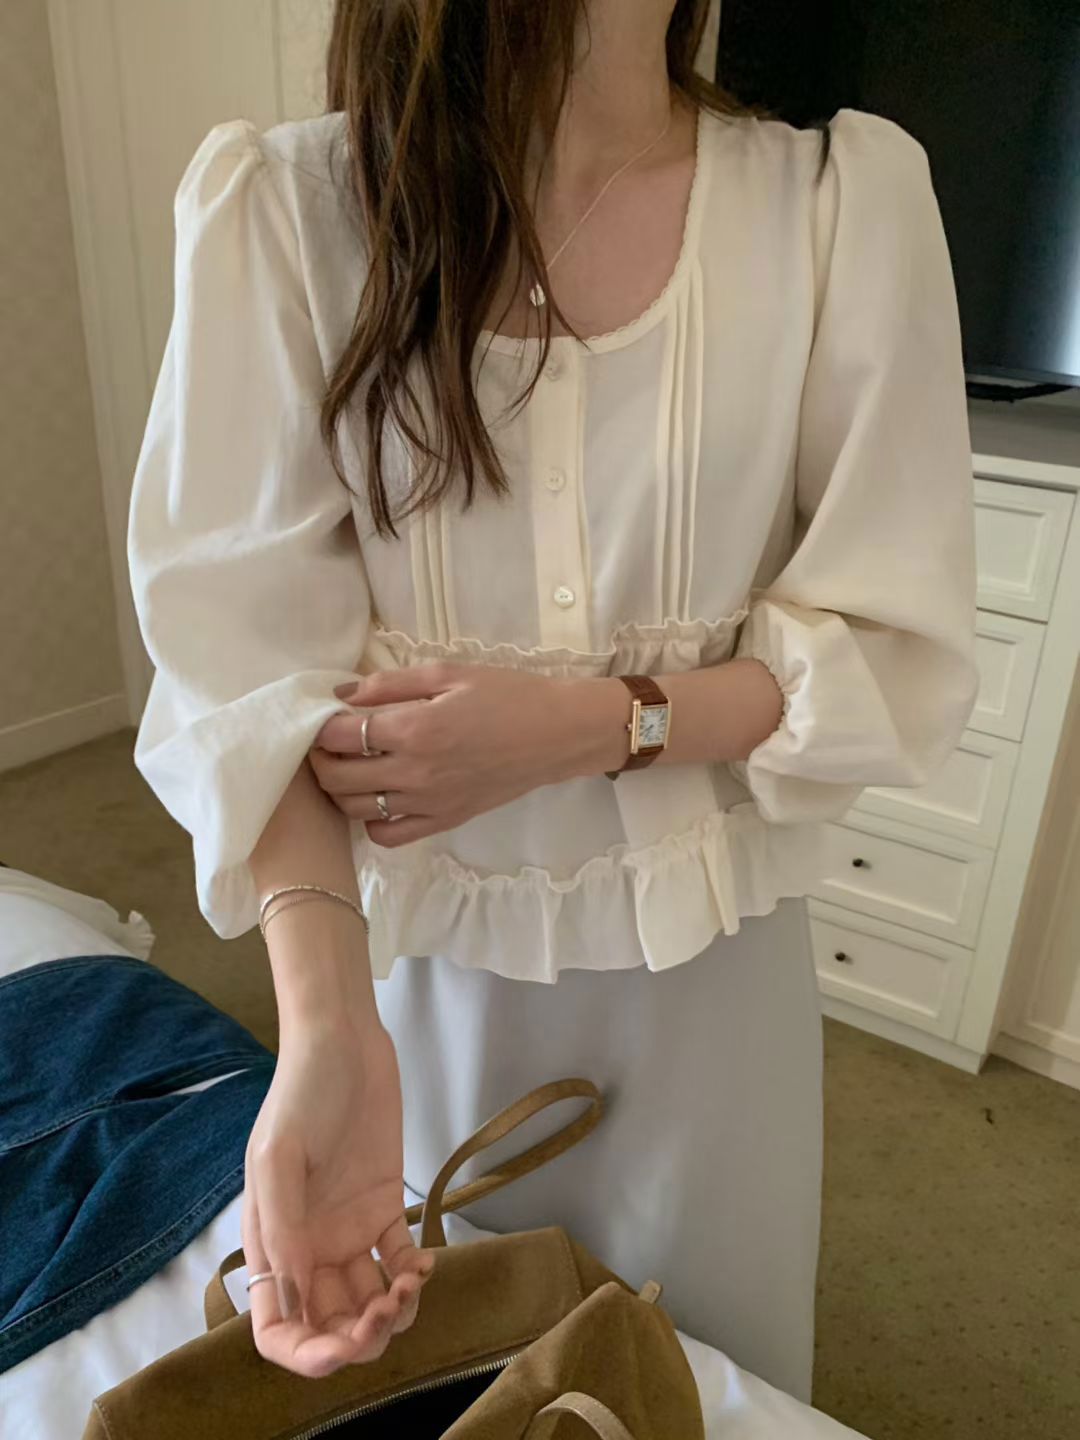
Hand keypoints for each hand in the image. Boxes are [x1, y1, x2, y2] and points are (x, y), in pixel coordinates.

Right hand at [242, 1018, 433, 1376]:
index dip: (304, 1352)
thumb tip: (295, 1298)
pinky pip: (399, 1262)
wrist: (346, 1041)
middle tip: (385, 1311)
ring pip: (368, 1303)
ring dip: (391, 1313)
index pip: (278, 1324)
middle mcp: (309, 1245)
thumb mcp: (280, 1155)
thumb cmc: (304, 1091)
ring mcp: (348, 1229)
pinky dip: (414, 1277)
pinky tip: (425, 1263)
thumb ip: (284, 1228)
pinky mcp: (385, 1208)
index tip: (340, 1348)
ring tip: (409, 1285)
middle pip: (329, 1325)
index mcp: (271, 1241)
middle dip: (357, 1337)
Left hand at [309, 664, 627, 846]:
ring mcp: (428, 803)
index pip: (339, 736)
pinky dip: (371, 820)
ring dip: (339, 788)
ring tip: (348, 766)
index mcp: (415, 729)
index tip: (323, 714)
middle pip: (336, 777)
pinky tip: (379, 796)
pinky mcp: (443, 821)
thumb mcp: (448, 673)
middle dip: (319, 758)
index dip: (320, 725)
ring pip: (355, 809)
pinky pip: (388, 835)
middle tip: (326, 741)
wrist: (556, 735)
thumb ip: (391, 683)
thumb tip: (344, 694)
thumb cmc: (507, 694)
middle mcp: (415, 773)